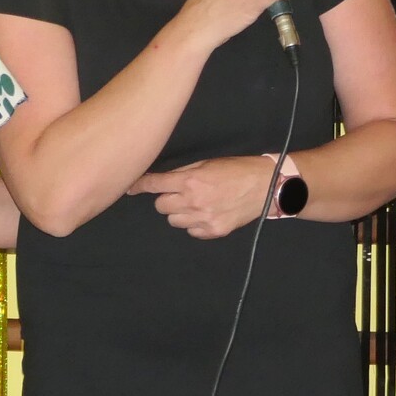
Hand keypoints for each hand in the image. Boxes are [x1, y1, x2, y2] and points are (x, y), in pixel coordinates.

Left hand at [132, 155, 278, 238]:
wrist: (265, 186)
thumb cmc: (236, 170)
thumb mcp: (207, 164)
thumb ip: (183, 173)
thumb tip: (161, 181)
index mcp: (190, 181)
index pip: (154, 185)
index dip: (139, 186)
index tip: (130, 188)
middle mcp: (193, 202)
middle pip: (160, 207)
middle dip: (167, 199)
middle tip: (181, 193)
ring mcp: (203, 219)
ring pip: (173, 221)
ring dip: (179, 212)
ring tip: (196, 204)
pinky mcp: (214, 231)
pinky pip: (191, 231)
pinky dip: (194, 224)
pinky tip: (207, 213)